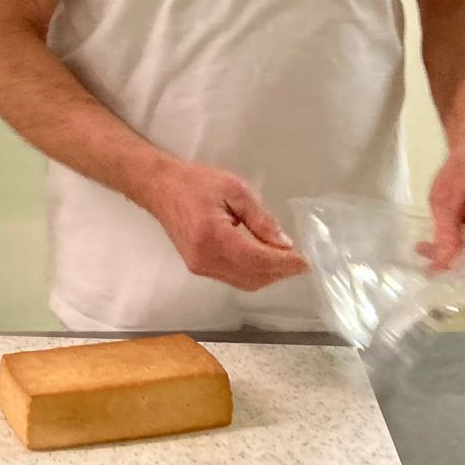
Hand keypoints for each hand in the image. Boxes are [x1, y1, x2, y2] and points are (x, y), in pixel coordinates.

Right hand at [140, 160, 307, 291]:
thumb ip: (260, 218)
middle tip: (298, 262)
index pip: (257, 259)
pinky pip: (232, 278)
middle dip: (279, 272)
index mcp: (214, 236)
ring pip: (243, 282)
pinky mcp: (197, 267)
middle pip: (252, 277)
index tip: (304, 262)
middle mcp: (206, 258)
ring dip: (267, 276)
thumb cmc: (195, 182)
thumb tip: (283, 243)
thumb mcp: (234, 189)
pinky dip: (252, 274)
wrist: (159, 187)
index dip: (284, 263)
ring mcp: (200, 266)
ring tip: (284, 261)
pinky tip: (263, 260)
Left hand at [424, 147, 464, 269]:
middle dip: (458, 263)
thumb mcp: (443, 199)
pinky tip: (453, 241)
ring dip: (463, 259)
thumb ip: (446, 233)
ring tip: (433, 246)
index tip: (434, 268)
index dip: (461, 264)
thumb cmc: (461, 172)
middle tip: (427, 253)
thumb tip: (445, 265)